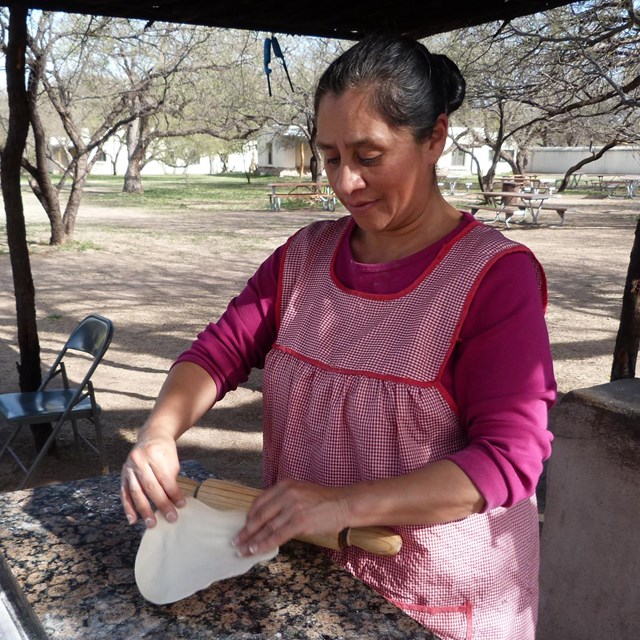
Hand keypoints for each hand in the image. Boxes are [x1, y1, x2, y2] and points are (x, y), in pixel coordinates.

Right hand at [120, 432, 184, 527]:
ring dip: (144, 510)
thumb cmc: (165, 451)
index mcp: (155, 455)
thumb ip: (171, 478)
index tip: (181, 505)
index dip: (173, 493)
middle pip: (150, 486)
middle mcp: (139, 461)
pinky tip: (133, 520)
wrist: (151, 436)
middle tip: (171, 518)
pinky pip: (124, 493)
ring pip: (136, 492)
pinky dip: (128, 508)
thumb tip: (175, 502)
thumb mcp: (172, 460)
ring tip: (151, 523)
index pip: (165, 478)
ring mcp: (129, 468)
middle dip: (161, 504)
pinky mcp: (122, 474)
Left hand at [232, 479, 349, 555]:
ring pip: (267, 527)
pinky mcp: (300, 521)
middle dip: (246, 530)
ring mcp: (293, 507)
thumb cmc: (324, 500)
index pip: (260, 501)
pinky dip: (264, 544)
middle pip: (260, 515)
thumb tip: (267, 518)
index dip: (249, 516)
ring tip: (242, 550)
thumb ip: (284, 500)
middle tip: (236, 541)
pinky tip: (255, 550)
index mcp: (285, 485)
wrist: (344, 503)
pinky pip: (277, 535)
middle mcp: (286, 494)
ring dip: (252, 540)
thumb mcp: (300, 492)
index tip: (243, 526)